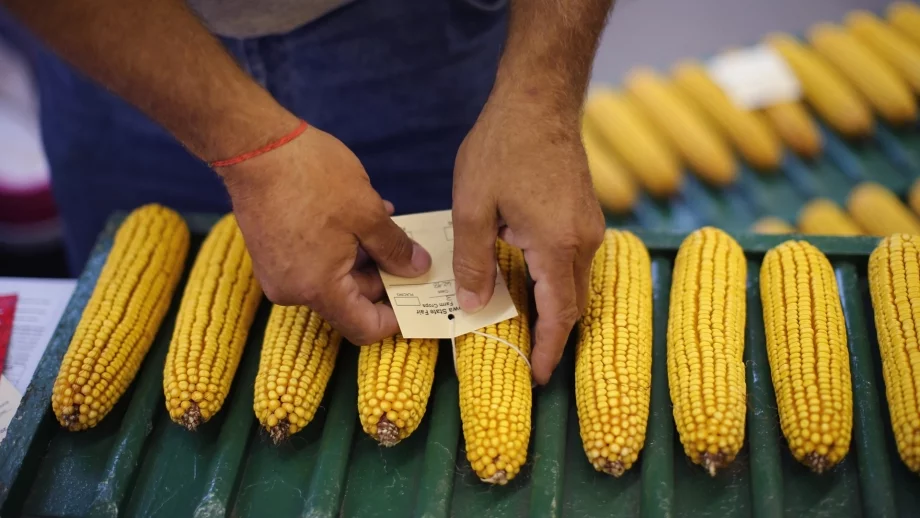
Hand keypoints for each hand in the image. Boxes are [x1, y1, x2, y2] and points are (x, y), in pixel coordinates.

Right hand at [217, 121, 431, 344]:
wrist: (253, 146)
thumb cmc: (310, 177)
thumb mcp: (367, 213)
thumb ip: (395, 249)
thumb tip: (417, 268)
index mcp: (318, 289)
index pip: (363, 329)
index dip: (394, 318)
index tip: (416, 297)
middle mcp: (293, 290)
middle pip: (349, 301)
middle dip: (382, 277)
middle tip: (407, 248)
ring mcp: (277, 272)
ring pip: (333, 278)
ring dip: (363, 255)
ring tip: (385, 221)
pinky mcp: (270, 252)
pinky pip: (313, 261)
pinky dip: (339, 246)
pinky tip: (358, 214)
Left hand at [452, 99, 604, 384]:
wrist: (539, 101)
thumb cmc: (502, 148)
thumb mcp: (473, 207)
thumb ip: (473, 261)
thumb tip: (474, 305)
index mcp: (557, 245)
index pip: (559, 315)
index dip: (548, 350)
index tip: (537, 376)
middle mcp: (583, 242)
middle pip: (573, 304)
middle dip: (551, 335)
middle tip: (523, 356)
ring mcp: (589, 226)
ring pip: (575, 283)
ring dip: (552, 307)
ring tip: (520, 323)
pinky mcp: (585, 214)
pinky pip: (573, 261)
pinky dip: (553, 281)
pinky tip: (525, 280)